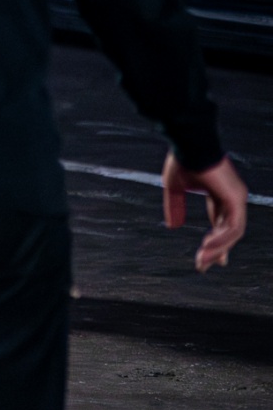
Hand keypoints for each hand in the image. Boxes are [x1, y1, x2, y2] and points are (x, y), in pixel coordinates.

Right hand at [163, 153, 248, 272]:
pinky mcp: (236, 199)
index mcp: (219, 193)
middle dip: (217, 250)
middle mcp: (233, 197)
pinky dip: (221, 239)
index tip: (211, 259)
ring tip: (202, 260)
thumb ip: (174, 207)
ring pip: (233, 232)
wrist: (189, 143)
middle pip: (229, 230)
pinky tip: (207, 246)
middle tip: (203, 266)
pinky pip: (233, 226)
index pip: (222, 221)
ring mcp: (237, 198)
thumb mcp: (174, 188)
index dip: (217, 241)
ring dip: (217, 248)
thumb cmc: (182, 159)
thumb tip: (172, 226)